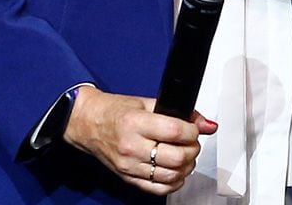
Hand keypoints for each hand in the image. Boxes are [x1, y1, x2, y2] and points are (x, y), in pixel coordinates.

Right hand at [63, 87, 214, 195]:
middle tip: (191, 142)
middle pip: (177, 157)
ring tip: (185, 156)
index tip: (194, 128)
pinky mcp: (128, 178)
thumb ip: (177, 112)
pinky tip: (176, 172)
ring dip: (186, 167)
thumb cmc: (113, 111)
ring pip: (171, 176)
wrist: (87, 123)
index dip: (193, 131)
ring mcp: (130, 166)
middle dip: (192, 149)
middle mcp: (131, 147)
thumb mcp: (145, 103)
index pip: (175, 131)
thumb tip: (205, 124)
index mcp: (135, 123)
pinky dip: (174, 183)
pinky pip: (158, 189)